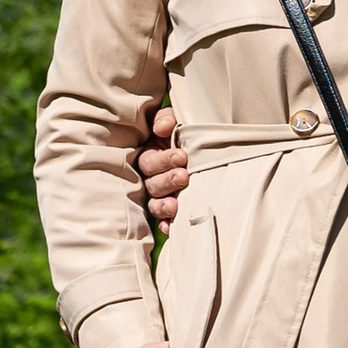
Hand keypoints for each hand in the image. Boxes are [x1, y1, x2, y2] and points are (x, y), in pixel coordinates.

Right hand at [136, 101, 188, 232]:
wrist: (198, 146)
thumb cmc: (180, 132)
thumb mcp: (171, 122)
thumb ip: (165, 120)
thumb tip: (164, 126)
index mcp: (149, 155)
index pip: (149, 161)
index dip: (163, 160)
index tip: (182, 156)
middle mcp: (149, 177)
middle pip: (152, 183)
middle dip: (167, 180)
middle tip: (183, 176)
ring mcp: (157, 195)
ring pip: (155, 203)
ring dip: (163, 205)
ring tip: (175, 206)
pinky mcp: (166, 209)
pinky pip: (162, 219)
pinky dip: (166, 223)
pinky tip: (170, 227)